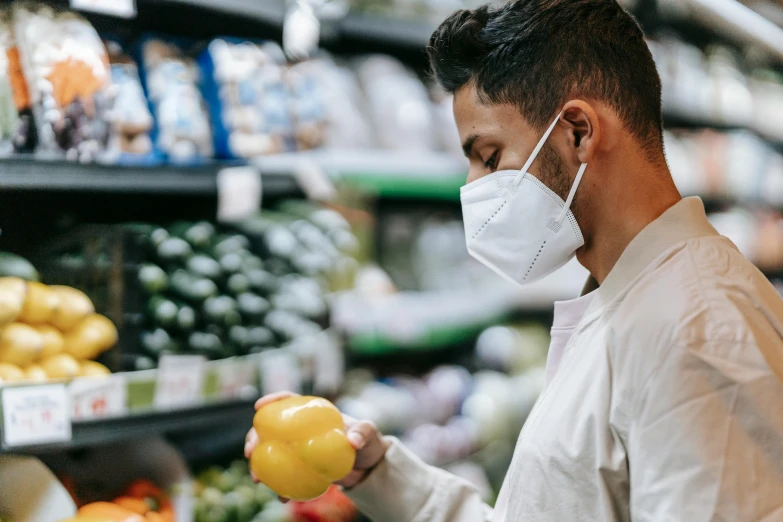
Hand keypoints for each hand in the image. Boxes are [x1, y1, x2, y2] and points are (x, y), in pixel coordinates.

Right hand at [244, 392, 391, 496]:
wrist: (370, 467)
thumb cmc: (368, 442)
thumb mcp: (370, 432)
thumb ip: (363, 432)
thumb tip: (352, 441)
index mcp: (313, 413)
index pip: (289, 401)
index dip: (273, 401)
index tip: (258, 407)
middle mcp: (301, 430)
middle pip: (270, 429)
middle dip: (254, 437)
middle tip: (250, 450)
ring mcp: (299, 450)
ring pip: (272, 453)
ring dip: (259, 464)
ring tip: (257, 477)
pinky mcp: (302, 469)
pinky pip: (286, 476)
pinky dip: (281, 486)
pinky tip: (281, 496)